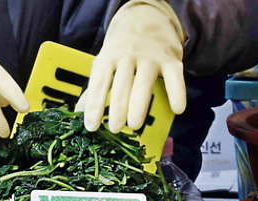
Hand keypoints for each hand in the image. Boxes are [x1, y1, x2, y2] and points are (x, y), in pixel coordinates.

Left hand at [82, 0, 186, 132]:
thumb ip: (96, 86)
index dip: (94, 106)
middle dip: (117, 108)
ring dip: (138, 105)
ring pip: (144, 83)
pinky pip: (175, 77)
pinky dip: (177, 93)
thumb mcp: (105, 61)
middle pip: (121, 85)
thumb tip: (80, 113)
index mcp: (108, 57)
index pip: (99, 84)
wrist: (147, 15)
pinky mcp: (170, 58)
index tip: (91, 127)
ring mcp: (150, 56)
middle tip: (115, 129)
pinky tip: (178, 110)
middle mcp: (127, 55)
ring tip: (134, 125)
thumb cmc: (122, 48)